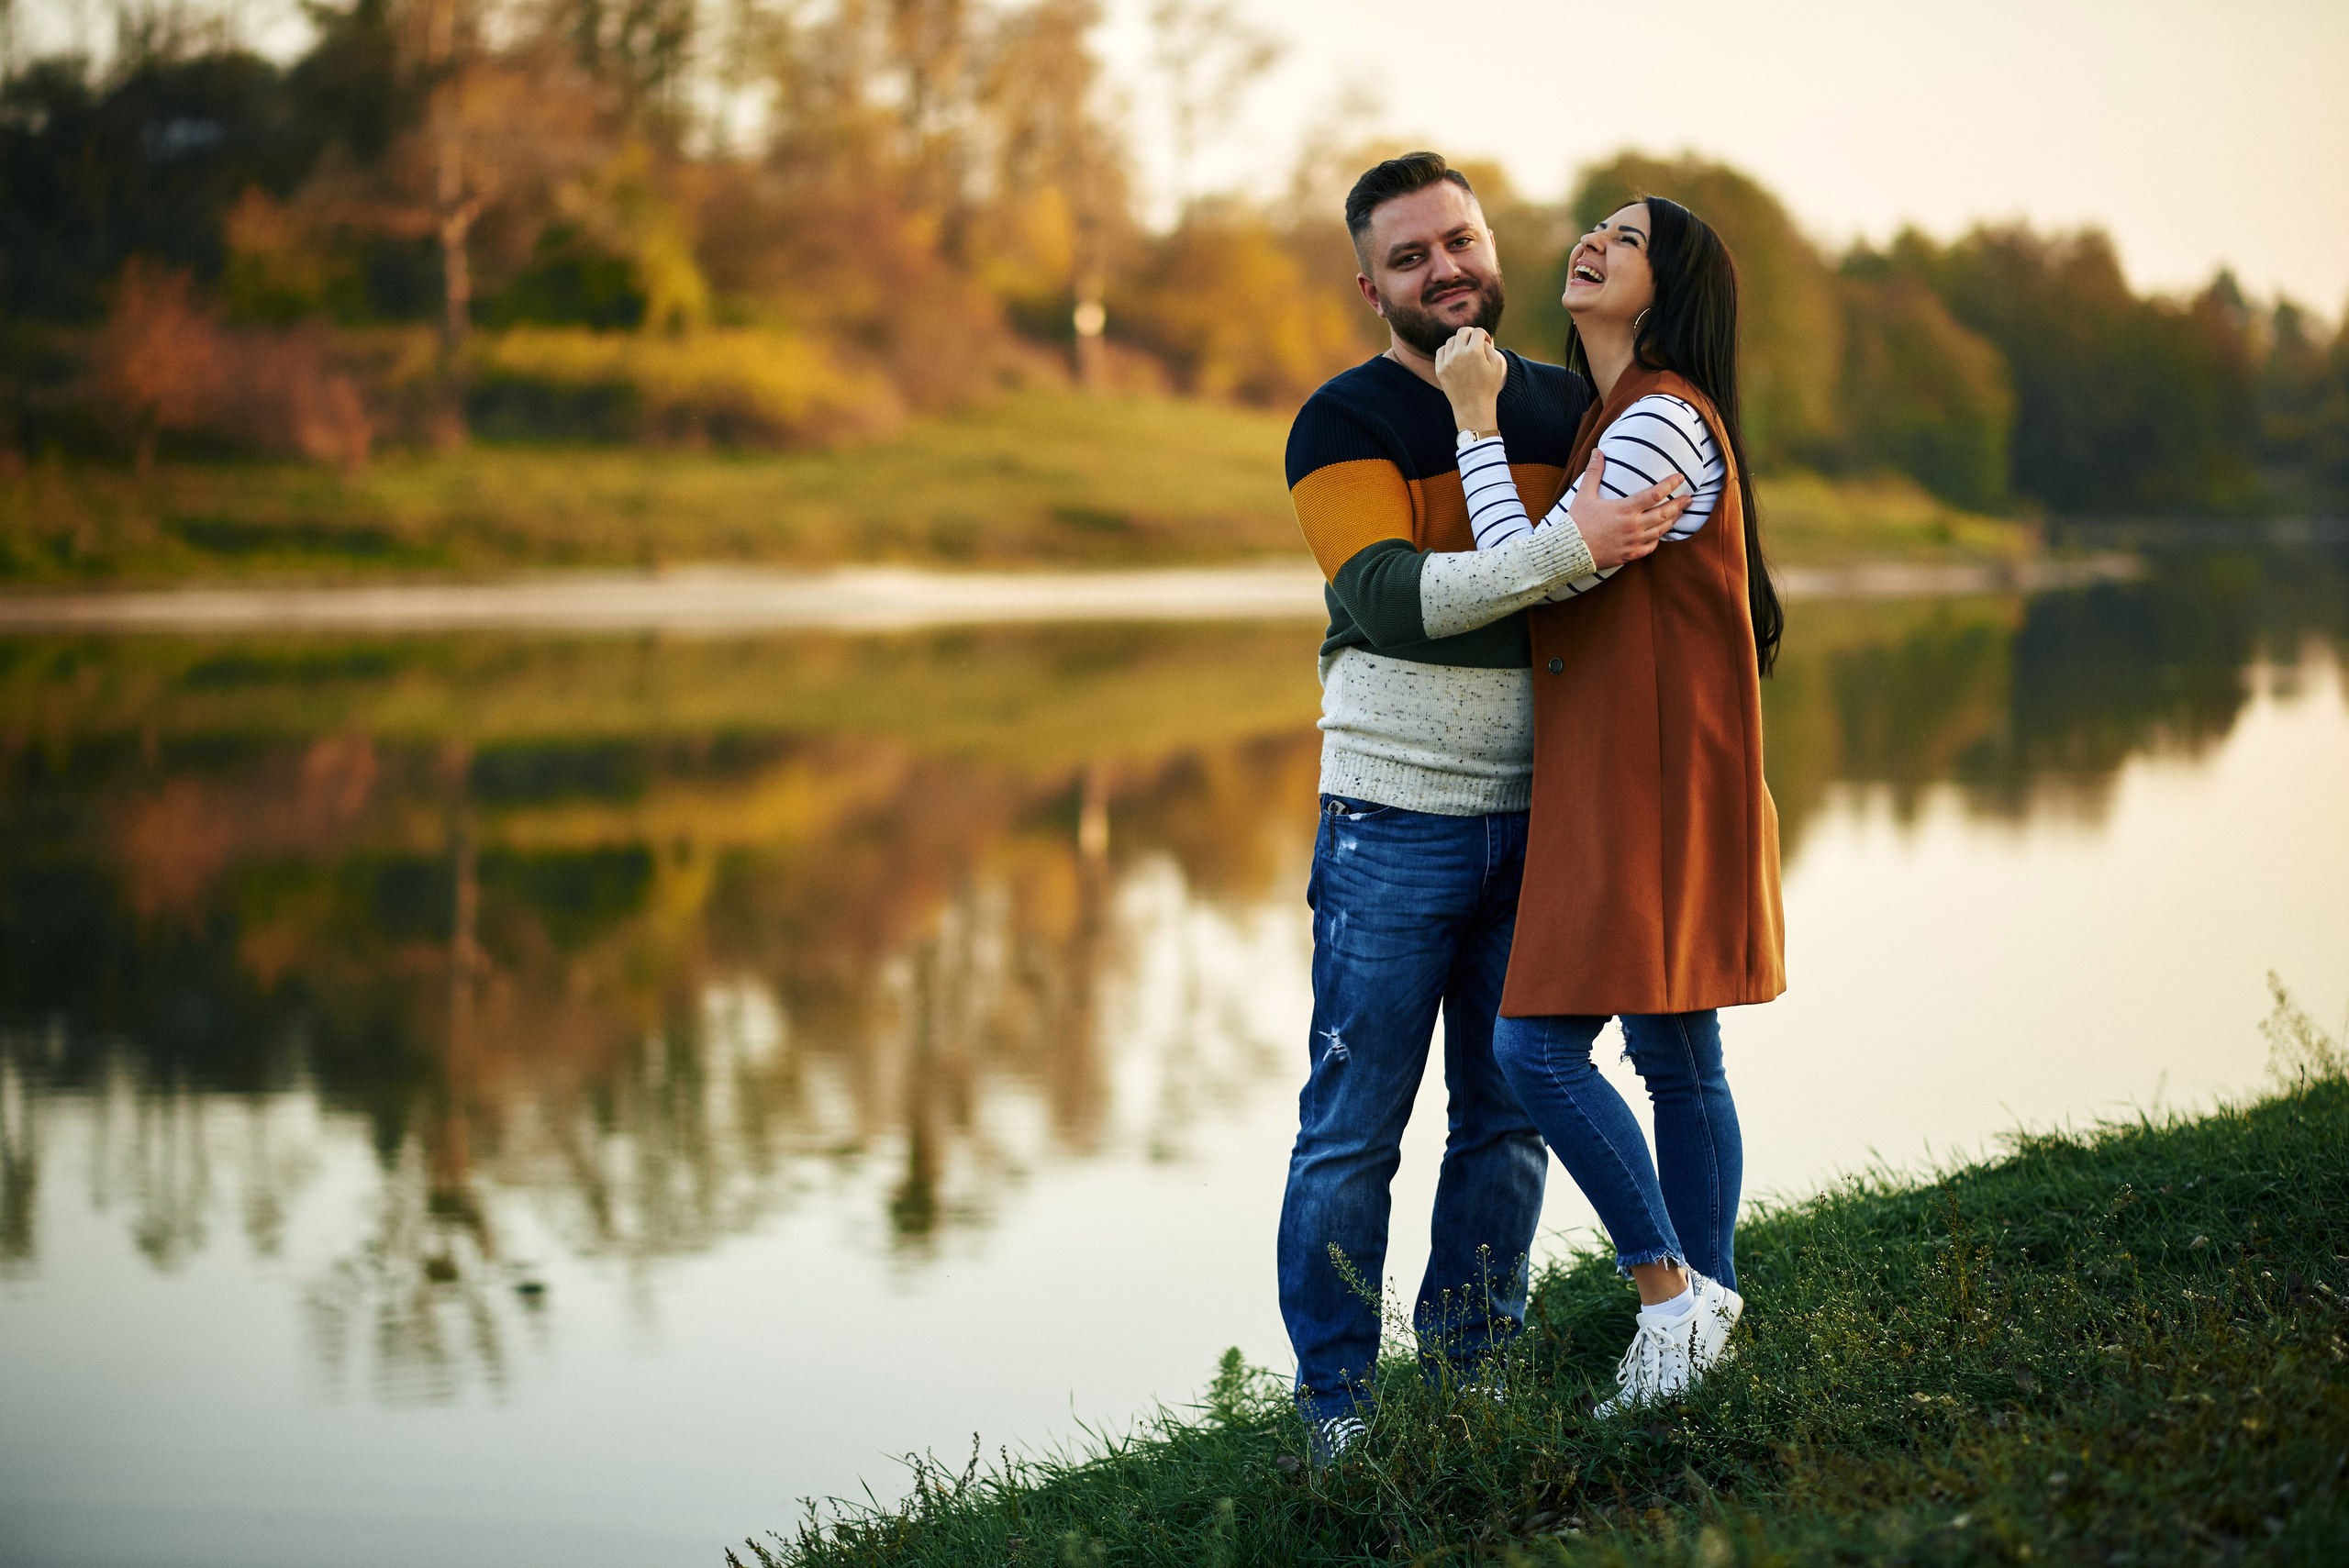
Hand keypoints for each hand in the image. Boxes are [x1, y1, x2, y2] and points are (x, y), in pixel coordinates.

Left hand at [1434, 326, 1505, 431]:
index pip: (1478, 331)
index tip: (1486, 343)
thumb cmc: (1488, 387)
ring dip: (1459, 342)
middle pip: (1463, 331)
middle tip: (1475, 342)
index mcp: (1474, 352)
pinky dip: (1448, 350)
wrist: (1473, 408)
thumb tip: (1480, 339)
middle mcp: (1459, 354)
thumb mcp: (1497, 365)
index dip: (1484, 334)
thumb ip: (1489, 346)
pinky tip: (1455, 356)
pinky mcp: (1440, 369)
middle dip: (1471, 334)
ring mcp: (1447, 362)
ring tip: (1466, 351)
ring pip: (1451, 340)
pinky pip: (1441, 351)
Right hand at [1570, 451, 1688, 568]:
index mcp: (1625, 509)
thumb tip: (1597, 451)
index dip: (1671, 484)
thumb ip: (1594, 472)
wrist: (1568, 551)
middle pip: (1664, 513)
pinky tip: (1660, 533)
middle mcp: (1633, 526)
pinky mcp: (1629, 555)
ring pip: (1660, 530)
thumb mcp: (1584, 494)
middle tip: (1689, 498)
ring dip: (1672, 520)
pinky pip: (1651, 547)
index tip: (1680, 477)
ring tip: (1679, 513)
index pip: (1656, 494)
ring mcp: (1633, 542)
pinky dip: (1658, 539)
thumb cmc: (1576, 522)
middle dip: (1679, 504)